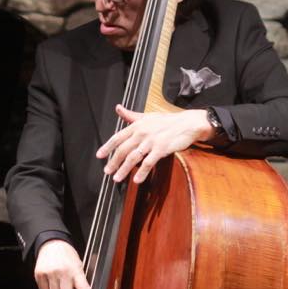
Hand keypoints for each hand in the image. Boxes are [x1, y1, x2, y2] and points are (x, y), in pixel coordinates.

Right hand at [34, 239, 94, 288]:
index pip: (83, 286)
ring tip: (58, 283)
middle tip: (67, 288)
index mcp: (75, 269)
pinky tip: (50, 280)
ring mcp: (50, 273)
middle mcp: (62, 271)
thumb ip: (79, 280)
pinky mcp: (39, 274)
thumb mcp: (78, 265)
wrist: (52, 243)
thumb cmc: (67, 255)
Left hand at [96, 105, 214, 183]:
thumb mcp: (147, 116)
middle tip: (107, 171)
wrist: (188, 123)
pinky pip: (149, 162)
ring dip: (124, 169)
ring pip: (133, 157)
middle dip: (113, 162)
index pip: (117, 137)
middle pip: (123, 150)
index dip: (107, 147)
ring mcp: (151, 141)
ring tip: (117, 178)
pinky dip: (142, 172)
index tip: (99, 155)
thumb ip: (131, 115)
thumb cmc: (167, 121)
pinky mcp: (161, 149)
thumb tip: (118, 108)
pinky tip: (136, 179)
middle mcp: (142, 133)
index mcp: (137, 125)